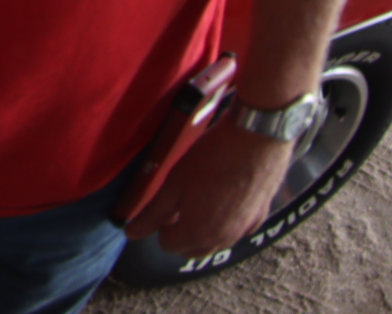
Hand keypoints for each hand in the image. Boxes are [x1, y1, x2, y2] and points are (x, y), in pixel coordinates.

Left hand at [123, 122, 290, 256]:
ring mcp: (244, 230)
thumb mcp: (174, 184)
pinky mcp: (259, 217)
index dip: (159, 225)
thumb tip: (131, 233)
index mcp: (197, 233)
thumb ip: (152, 213)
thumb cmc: (210, 159)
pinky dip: (225, 222)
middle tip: (176, 203)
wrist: (256, 140)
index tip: (161, 204)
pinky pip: (236, 230)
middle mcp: (222, 239)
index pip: (168, 245)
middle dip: (179, 233)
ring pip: (216, 243)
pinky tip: (222, 199)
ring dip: (202, 230)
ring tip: (197, 199)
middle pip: (192, 249)